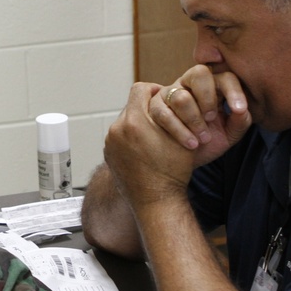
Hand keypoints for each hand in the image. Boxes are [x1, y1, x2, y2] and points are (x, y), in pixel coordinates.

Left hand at [105, 82, 194, 213]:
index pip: (140, 89)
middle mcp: (117, 130)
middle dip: (146, 109)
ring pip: (125, 122)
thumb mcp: (182, 135)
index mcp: (134, 121)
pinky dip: (131, 138)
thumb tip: (172, 93)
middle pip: (131, 106)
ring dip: (138, 124)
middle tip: (162, 117)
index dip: (154, 89)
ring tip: (154, 135)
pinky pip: (119, 137)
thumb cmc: (174, 170)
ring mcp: (110, 143)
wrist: (156, 201)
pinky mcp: (108, 154)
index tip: (163, 96)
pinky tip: (145, 148)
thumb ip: (174, 111)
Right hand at [152, 65, 251, 167]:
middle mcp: (190, 85)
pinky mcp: (154, 107)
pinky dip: (180, 131)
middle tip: (211, 119)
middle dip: (208, 98)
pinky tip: (191, 144)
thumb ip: (240, 122)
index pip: (224, 76)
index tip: (239, 109)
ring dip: (194, 120)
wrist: (183, 161)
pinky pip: (165, 114)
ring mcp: (170, 93)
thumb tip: (241, 109)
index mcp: (212, 87)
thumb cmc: (207, 143)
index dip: (233, 90)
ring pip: (181, 97)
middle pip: (199, 73)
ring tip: (203, 138)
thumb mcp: (229, 135)